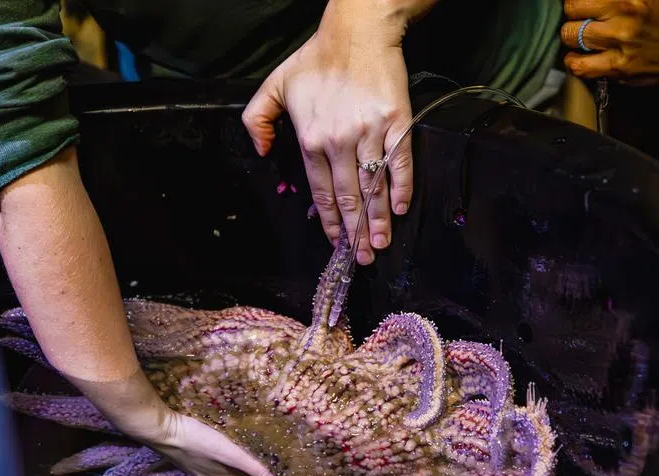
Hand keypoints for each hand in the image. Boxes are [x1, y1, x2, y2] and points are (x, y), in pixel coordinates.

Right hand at [71, 371, 280, 475]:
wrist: (161, 430)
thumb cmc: (196, 441)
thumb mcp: (229, 453)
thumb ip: (253, 467)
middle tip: (279, 464)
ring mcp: (203, 470)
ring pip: (230, 472)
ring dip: (245, 468)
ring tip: (261, 456)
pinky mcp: (194, 458)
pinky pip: (218, 463)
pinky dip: (231, 461)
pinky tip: (233, 449)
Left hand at [242, 0, 415, 264]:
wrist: (357, 32)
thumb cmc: (316, 59)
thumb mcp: (274, 85)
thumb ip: (258, 120)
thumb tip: (261, 151)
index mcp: (310, 139)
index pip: (319, 192)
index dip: (328, 222)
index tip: (335, 243)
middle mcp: (339, 141)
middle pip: (348, 198)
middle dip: (354, 232)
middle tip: (361, 259)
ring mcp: (370, 133)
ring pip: (373, 186)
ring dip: (377, 219)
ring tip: (380, 244)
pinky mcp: (396, 122)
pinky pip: (400, 162)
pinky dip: (400, 187)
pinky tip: (399, 207)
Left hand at [560, 0, 658, 92]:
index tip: (585, 2)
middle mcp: (626, 14)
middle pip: (573, 7)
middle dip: (574, 10)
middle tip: (582, 14)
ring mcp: (621, 42)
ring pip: (571, 35)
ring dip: (572, 35)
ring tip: (582, 34)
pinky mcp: (618, 67)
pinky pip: (580, 65)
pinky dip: (574, 60)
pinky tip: (579, 55)